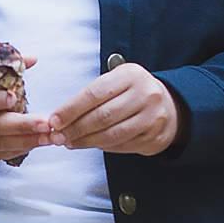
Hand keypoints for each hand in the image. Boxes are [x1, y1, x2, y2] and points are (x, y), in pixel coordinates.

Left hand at [45, 60, 181, 153]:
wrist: (169, 105)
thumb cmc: (133, 92)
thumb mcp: (116, 82)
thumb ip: (92, 95)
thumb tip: (60, 117)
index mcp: (131, 75)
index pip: (94, 93)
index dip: (71, 109)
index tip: (54, 120)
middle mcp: (145, 94)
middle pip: (102, 116)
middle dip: (76, 129)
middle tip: (59, 137)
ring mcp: (153, 117)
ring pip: (112, 134)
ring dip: (87, 141)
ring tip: (71, 143)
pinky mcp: (155, 137)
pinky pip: (123, 146)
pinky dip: (104, 147)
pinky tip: (92, 144)